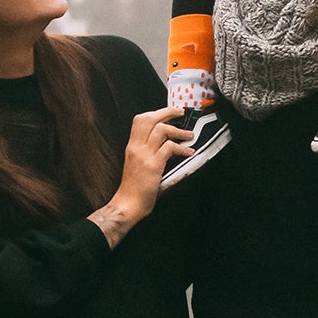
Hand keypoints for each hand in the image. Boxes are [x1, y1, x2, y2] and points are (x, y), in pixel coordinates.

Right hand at [88, 108, 192, 244]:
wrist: (127, 204)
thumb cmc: (133, 188)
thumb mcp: (135, 164)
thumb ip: (146, 152)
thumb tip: (164, 143)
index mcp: (131, 146)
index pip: (140, 120)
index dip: (156, 113)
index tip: (169, 113)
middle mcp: (136, 147)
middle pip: (150, 119)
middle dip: (167, 112)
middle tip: (181, 113)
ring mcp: (144, 155)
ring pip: (161, 130)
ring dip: (179, 131)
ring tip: (189, 135)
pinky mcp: (153, 166)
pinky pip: (170, 148)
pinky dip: (182, 148)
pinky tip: (189, 152)